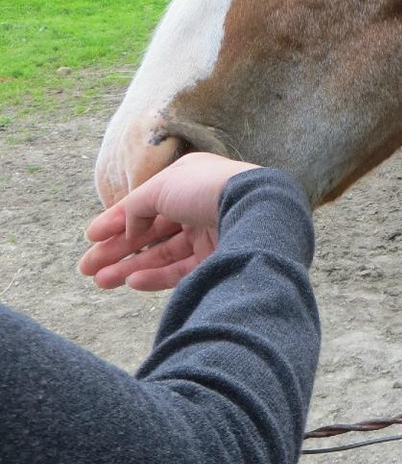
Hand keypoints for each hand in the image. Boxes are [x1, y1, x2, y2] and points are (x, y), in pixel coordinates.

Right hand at [79, 153, 259, 290]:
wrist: (253, 209)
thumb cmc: (206, 189)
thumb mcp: (161, 188)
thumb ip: (137, 207)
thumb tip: (127, 228)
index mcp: (188, 182)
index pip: (145, 204)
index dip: (117, 220)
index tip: (91, 238)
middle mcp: (200, 208)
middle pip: (151, 233)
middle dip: (117, 250)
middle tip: (87, 267)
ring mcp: (212, 235)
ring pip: (163, 255)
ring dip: (130, 267)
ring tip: (101, 281)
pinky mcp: (220, 261)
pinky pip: (182, 271)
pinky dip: (156, 276)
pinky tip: (132, 281)